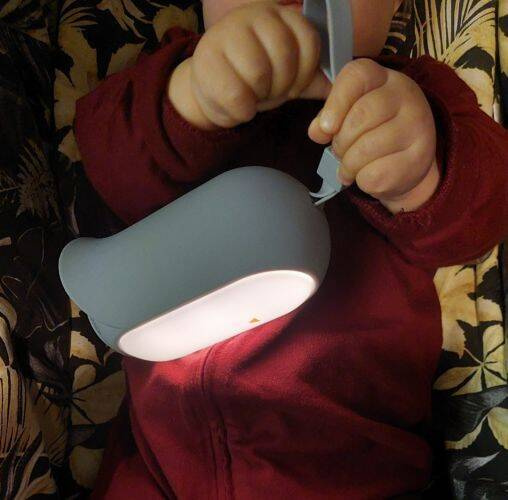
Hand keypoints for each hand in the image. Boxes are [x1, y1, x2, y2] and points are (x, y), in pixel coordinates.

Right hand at [168, 1, 330, 129]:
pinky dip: (242, 111)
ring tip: (252, 95)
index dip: (305, 73)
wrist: (211, 87)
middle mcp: (252, 16)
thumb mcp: (287, 77)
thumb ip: (312, 79)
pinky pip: (236, 95)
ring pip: (258, 74)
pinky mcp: (205, 61)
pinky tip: (239, 106)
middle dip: (281, 86)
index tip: (294, 86)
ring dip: (259, 97)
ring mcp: (226, 35)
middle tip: (269, 92)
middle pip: (283, 57)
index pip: (308, 40)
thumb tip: (341, 86)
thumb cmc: (253, 79)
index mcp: (279, 17)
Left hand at [308, 58, 438, 212]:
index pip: (357, 75)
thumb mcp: (350, 115)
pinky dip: (362, 180)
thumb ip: (329, 117)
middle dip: (341, 141)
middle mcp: (405, 95)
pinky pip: (376, 174)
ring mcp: (417, 126)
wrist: (409, 162)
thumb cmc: (373, 133)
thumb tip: (317, 131)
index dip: (336, 102)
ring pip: (367, 149)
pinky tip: (366, 176)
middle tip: (339, 152)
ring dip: (349, 165)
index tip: (326, 128)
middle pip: (360, 116)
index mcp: (383, 78)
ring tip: (350, 168)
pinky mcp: (418, 158)